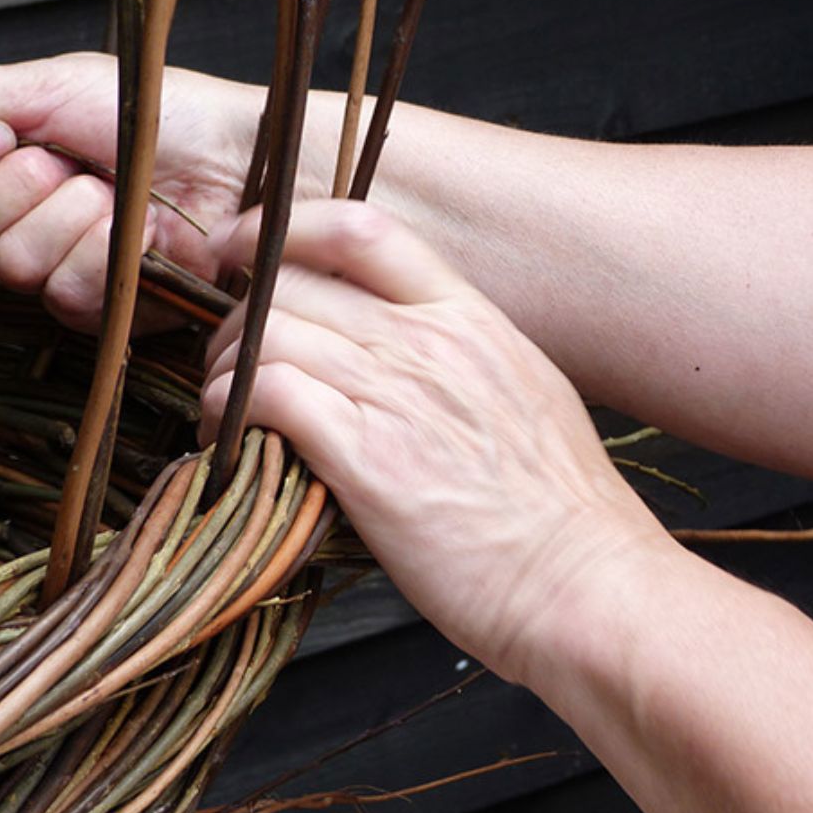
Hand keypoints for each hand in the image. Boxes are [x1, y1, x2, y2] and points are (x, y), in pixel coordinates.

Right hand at [0, 48, 266, 330]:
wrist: (238, 160)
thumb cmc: (164, 114)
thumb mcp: (61, 87)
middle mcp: (17, 220)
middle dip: (16, 188)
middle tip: (70, 164)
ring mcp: (56, 267)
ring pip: (12, 264)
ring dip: (71, 217)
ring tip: (117, 194)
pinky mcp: (100, 307)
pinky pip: (67, 293)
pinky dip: (107, 254)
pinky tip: (140, 233)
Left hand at [201, 200, 669, 677]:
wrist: (587, 585)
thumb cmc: (562, 507)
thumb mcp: (526, 394)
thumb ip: (459, 356)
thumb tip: (395, 349)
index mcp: (470, 317)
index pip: (363, 229)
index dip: (287, 228)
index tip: (246, 249)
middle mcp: (429, 341)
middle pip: (296, 284)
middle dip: (240, 316)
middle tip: (230, 360)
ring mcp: (398, 395)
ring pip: (270, 336)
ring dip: (226, 369)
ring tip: (226, 408)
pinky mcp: (369, 459)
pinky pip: (270, 396)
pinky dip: (231, 408)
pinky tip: (231, 436)